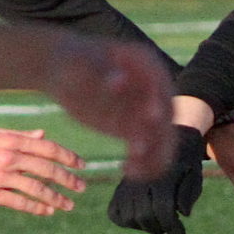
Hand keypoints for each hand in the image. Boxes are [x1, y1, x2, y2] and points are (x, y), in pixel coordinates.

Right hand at [0, 126, 85, 215]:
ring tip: (68, 205)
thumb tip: (42, 135)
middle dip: (67, 179)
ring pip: (36, 188)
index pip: (46, 148)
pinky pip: (19, 202)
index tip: (82, 164)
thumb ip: (18, 135)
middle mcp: (7, 156)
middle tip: (81, 187)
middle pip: (46, 169)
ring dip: (56, 198)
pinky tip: (48, 211)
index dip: (67, 156)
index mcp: (10, 140)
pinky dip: (36, 208)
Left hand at [37, 34, 173, 178]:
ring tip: (131, 168)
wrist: (67, 74)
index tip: (152, 116)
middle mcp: (153, 88)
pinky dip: (144, 163)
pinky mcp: (137, 128)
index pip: (158, 83)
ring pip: (162, 137)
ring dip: (153, 154)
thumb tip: (116, 81)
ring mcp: (147, 110)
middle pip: (166, 114)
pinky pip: (149, 150)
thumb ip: (99, 73)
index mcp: (144, 64)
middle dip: (158, 133)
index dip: (158, 99)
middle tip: (138, 149)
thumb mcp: (80, 66)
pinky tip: (127, 170)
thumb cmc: (71, 63)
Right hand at [108, 123, 207, 233]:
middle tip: (171, 226)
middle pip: (145, 216)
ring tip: (159, 220)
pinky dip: (126, 221)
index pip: (163, 209)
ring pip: (130, 218)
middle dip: (161, 228)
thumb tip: (183, 213)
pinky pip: (115, 214)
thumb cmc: (185, 164)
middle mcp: (140, 179)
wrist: (166, 140)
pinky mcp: (118, 190)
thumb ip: (189, 193)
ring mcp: (126, 184)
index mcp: (161, 175)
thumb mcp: (194, 175)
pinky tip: (142, 217)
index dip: (172, 227)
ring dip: (146, 226)